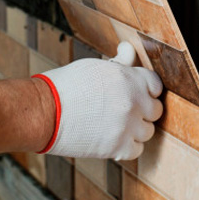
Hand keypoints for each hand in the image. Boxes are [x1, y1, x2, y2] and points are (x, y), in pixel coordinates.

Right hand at [35, 42, 163, 159]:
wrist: (43, 112)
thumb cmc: (64, 86)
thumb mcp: (94, 67)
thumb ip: (119, 63)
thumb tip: (128, 49)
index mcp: (129, 78)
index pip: (155, 84)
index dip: (146, 90)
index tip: (138, 94)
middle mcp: (133, 101)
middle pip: (155, 110)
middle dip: (142, 111)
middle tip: (124, 111)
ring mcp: (128, 126)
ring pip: (147, 131)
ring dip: (134, 129)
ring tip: (114, 125)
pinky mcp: (118, 147)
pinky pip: (137, 149)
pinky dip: (126, 146)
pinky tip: (112, 138)